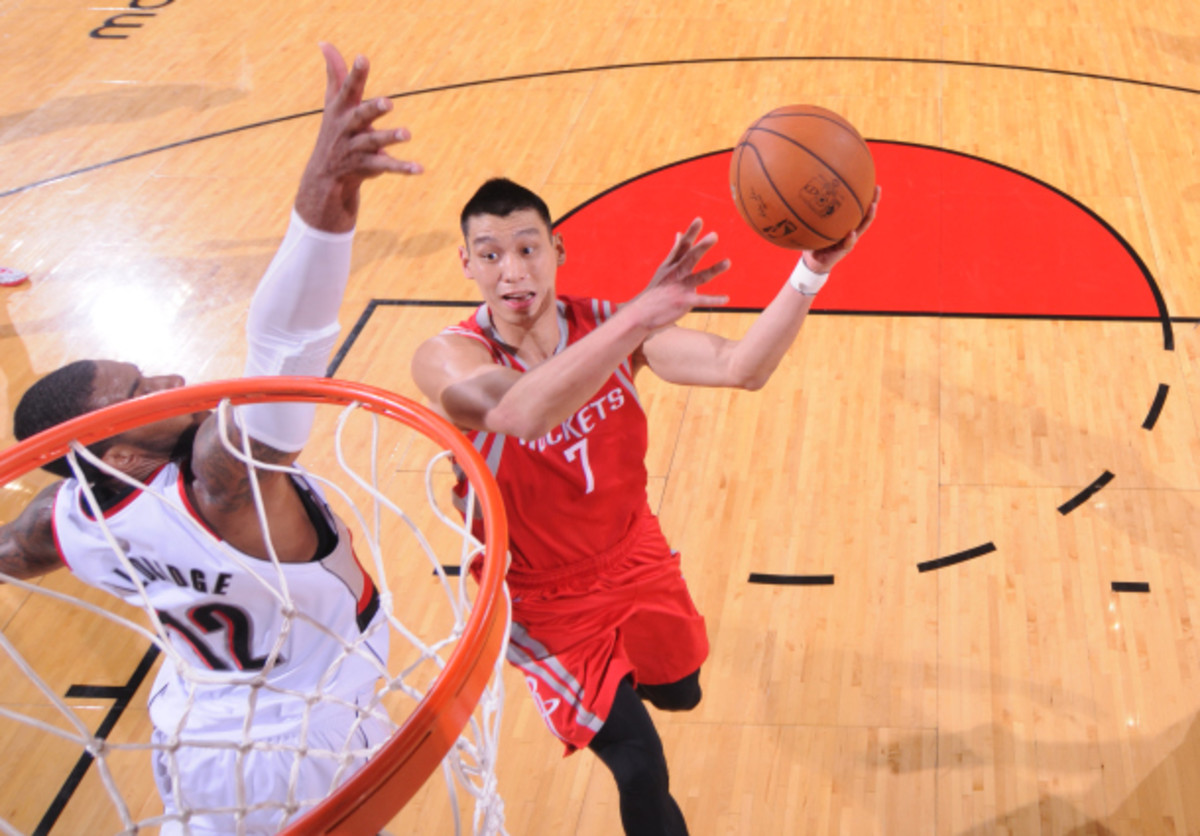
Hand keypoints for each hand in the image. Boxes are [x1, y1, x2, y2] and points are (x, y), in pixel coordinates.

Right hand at [295, 43, 422, 231]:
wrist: (326, 175)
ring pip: (374, 142)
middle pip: (361, 116)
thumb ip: (335, 74)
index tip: (362, 57)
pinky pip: (387, 166)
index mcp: (342, 110)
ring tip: (407, 134)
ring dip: (390, 137)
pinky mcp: (369, 165)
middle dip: (373, 109)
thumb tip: (324, 43)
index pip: (348, 89)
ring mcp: (358, 148)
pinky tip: (419, 168)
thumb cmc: (334, 130)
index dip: (355, 73)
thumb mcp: (332, 102)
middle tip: (388, 102)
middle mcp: (348, 128)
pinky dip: (403, 168)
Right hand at [629, 218, 731, 330]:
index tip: (699, 220)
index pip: (683, 246)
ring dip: (714, 270)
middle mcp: (676, 273)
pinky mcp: (684, 301)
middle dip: (702, 247)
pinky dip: (713, 300)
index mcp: (671, 265)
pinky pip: (701, 300)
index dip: (691, 233)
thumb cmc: (656, 290)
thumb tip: (679, 234)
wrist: (641, 313)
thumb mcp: (664, 268)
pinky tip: (726, 298)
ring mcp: (680, 287)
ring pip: (700, 276)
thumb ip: (675, 251)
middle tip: (714, 235)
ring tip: (728, 262)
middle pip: (690, 257)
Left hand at [802, 184, 881, 273]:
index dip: (864, 194)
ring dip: (868, 217)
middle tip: (877, 188)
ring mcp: (849, 240)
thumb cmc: (813, 239)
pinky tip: (852, 232)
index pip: (857, 206)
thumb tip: (802, 190)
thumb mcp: (811, 224)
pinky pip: (848, 243)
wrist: (813, 261)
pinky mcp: (843, 251)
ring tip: (873, 206)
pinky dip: (850, 238)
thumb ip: (810, 212)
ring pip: (862, 227)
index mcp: (845, 222)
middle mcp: (851, 229)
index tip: (868, 179)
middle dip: (873, 200)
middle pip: (865, 213)